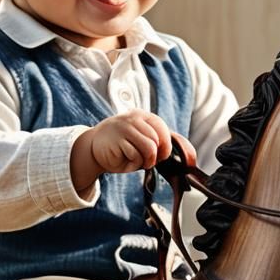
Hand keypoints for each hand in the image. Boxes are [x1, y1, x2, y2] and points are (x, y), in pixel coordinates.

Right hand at [70, 111, 196, 191]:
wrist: (94, 147)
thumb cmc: (121, 145)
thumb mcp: (141, 139)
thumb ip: (157, 141)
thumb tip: (186, 153)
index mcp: (143, 116)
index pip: (163, 129)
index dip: (166, 146)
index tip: (161, 156)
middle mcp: (134, 118)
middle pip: (157, 140)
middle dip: (156, 156)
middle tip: (146, 161)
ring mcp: (125, 127)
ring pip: (149, 148)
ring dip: (146, 160)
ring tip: (138, 162)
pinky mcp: (117, 140)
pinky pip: (135, 155)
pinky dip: (134, 163)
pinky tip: (125, 160)